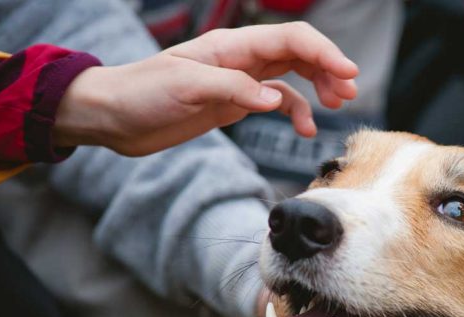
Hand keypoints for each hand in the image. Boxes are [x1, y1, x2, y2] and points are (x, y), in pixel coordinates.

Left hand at [53, 22, 357, 155]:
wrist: (113, 116)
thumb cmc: (140, 94)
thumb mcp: (185, 88)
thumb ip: (233, 90)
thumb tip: (275, 100)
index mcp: (231, 46)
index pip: (290, 40)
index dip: (324, 52)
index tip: (349, 73)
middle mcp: (241, 59)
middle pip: (299, 53)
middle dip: (328, 69)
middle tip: (350, 93)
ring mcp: (240, 80)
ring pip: (293, 75)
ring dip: (319, 88)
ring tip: (338, 106)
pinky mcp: (235, 103)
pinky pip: (278, 101)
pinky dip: (296, 112)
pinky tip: (305, 129)